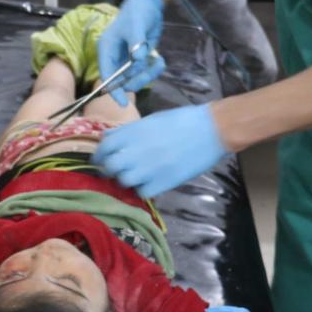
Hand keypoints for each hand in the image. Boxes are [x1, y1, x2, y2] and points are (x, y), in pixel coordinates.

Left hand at [92, 104, 226, 197]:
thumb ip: (129, 131)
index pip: (104, 146)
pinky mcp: (164, 181)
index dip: (99, 155)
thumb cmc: (183, 120)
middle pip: (110, 166)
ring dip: (125, 180)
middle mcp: (138, 149)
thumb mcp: (152, 119)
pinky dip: (142, 189)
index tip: (101, 159)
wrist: (212, 129)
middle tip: (116, 170)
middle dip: (110, 169)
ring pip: (123, 181)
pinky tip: (148, 183)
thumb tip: (108, 138)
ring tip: (134, 176)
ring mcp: (151, 167)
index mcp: (135, 131)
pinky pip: (142, 192)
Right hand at [97, 0, 166, 105]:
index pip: (107, 75)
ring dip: (149, 74)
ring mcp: (127, 60)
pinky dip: (155, 69)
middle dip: (138, 79)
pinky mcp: (139, 60)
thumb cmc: (137, 13)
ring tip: (158, 62)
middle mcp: (115, 57)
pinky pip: (146, 72)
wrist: (148, 5)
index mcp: (107, 50)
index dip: (113, 90)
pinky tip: (159, 60)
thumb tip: (137, 63)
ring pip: (136, 78)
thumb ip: (136, 46)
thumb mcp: (136, 27)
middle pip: (123, 80)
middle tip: (151, 70)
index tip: (123, 103)